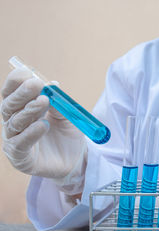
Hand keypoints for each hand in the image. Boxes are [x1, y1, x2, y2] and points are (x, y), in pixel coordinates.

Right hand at [1, 69, 86, 193]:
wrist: (76, 158)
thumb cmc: (67, 133)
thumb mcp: (66, 114)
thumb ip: (57, 102)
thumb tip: (52, 84)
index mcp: (21, 109)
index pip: (11, 93)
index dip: (15, 82)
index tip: (25, 72)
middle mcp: (13, 123)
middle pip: (9, 106)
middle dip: (22, 93)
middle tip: (36, 84)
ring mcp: (14, 140)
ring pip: (15, 123)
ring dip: (29, 110)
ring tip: (44, 101)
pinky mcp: (20, 158)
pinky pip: (21, 144)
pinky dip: (31, 133)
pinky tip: (43, 125)